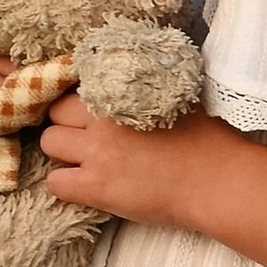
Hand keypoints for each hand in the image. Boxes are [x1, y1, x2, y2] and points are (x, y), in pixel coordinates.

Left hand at [36, 90, 229, 222]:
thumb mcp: (174, 95)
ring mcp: (96, 152)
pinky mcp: (96, 186)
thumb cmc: (207, 138)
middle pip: (55, 112)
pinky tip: (87, 187)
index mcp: (121, 91)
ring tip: (86, 163)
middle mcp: (102, 118)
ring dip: (63, 153)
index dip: (80, 102)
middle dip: (66, 124)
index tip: (88, 114)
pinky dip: (66, 185)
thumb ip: (144, 85)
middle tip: (87, 139)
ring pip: (50, 143)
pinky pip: (55, 182)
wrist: (217, 180)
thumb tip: (131, 79)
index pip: (74, 85)